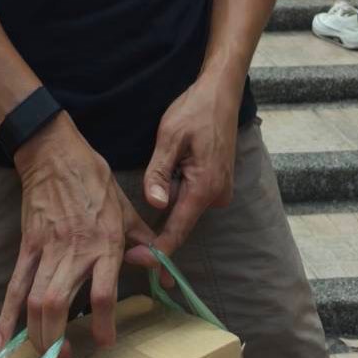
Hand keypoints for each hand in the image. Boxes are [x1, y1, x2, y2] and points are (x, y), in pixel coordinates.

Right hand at [0, 112, 154, 357]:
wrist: (55, 153)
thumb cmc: (93, 180)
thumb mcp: (126, 209)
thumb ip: (145, 243)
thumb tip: (165, 274)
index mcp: (104, 244)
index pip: (102, 293)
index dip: (103, 324)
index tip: (104, 340)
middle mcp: (74, 251)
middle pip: (59, 304)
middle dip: (60, 339)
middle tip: (69, 357)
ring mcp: (47, 249)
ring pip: (35, 300)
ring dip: (38, 333)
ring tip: (47, 352)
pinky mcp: (28, 246)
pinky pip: (15, 285)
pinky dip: (7, 315)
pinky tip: (3, 341)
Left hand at [125, 77, 238, 268]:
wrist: (221, 94)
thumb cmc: (194, 111)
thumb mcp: (169, 137)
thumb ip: (159, 172)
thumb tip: (154, 205)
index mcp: (205, 188)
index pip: (177, 230)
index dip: (156, 250)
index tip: (137, 262)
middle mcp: (216, 196)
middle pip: (178, 218)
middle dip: (158, 210)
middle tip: (141, 193)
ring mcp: (219, 191)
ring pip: (183, 205)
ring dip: (169, 193)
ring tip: (168, 157)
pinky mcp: (217, 185)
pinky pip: (191, 195)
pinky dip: (178, 187)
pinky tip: (176, 161)